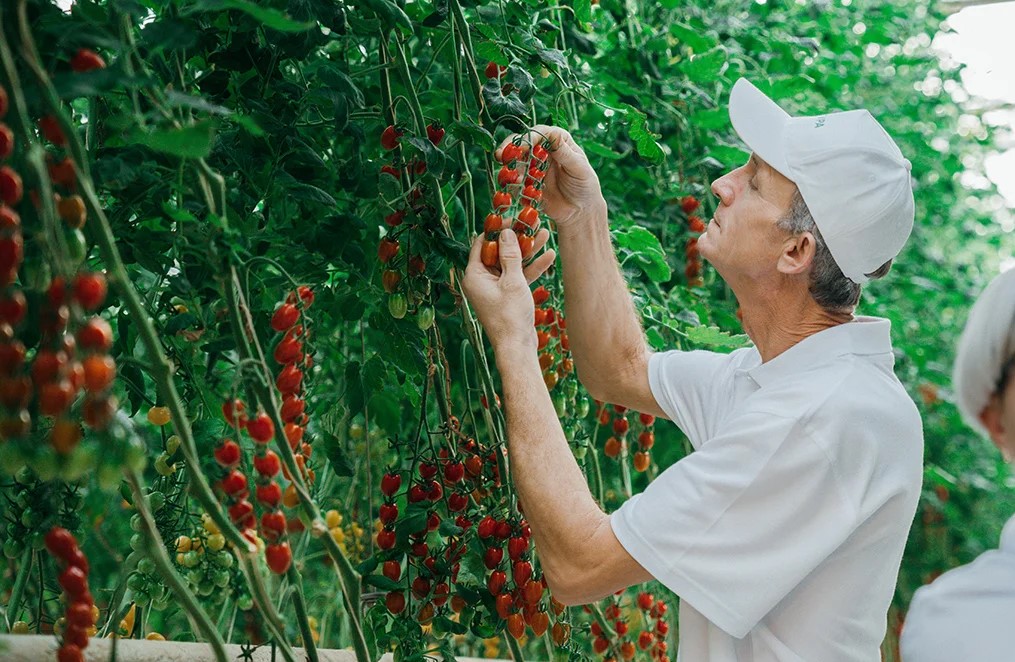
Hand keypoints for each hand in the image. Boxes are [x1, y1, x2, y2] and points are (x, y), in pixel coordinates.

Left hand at [462, 230, 554, 351]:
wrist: (518, 347)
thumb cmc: (510, 316)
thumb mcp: (512, 281)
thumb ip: (510, 255)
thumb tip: (506, 232)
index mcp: (474, 275)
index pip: (482, 243)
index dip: (496, 229)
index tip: (511, 218)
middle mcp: (481, 280)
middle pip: (498, 251)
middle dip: (516, 238)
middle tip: (530, 223)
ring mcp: (495, 288)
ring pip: (511, 263)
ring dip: (527, 250)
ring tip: (543, 233)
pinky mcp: (507, 295)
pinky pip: (518, 276)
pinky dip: (531, 268)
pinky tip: (548, 255)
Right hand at [496, 125, 605, 229]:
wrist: (580, 211)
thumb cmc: (585, 185)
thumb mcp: (579, 168)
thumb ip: (565, 153)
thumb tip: (553, 136)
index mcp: (558, 140)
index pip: (540, 133)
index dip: (528, 138)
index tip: (521, 147)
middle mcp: (543, 150)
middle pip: (522, 144)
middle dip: (510, 149)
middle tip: (501, 156)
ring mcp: (533, 166)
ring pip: (515, 161)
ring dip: (510, 168)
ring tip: (514, 179)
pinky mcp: (527, 182)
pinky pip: (515, 180)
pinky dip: (512, 183)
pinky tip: (515, 189)